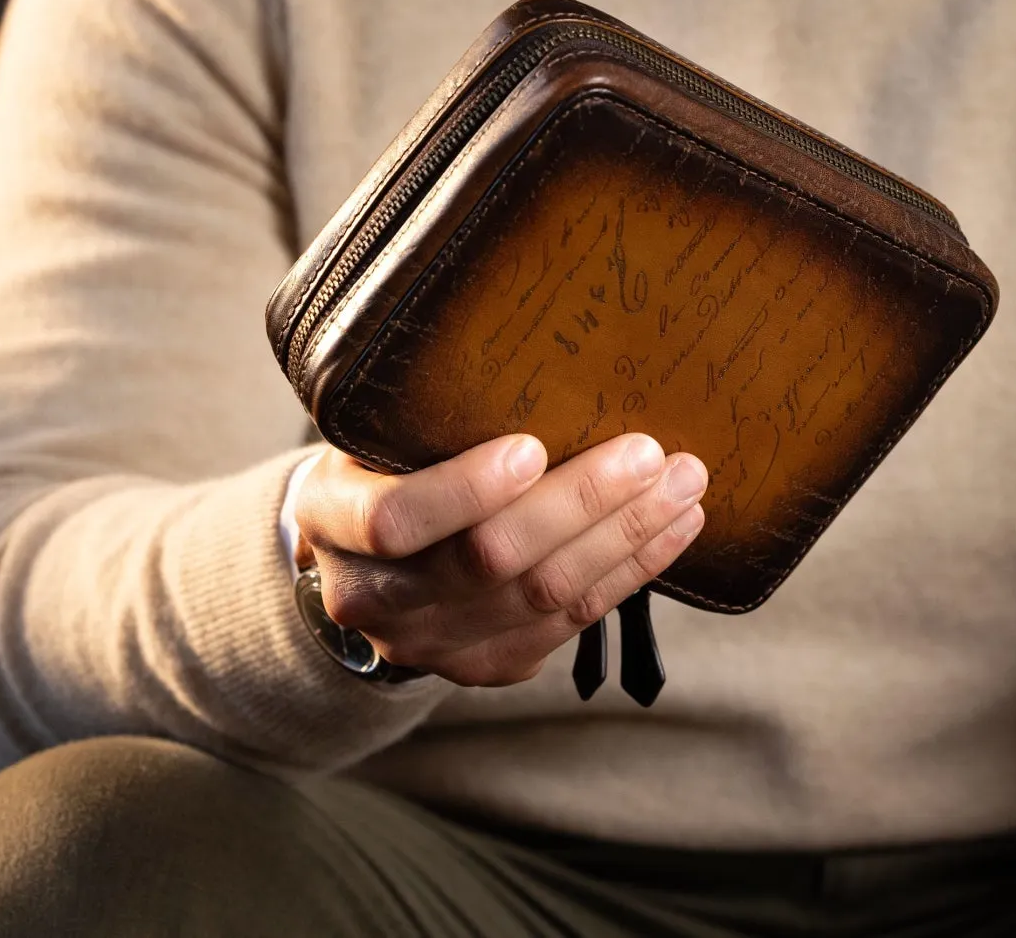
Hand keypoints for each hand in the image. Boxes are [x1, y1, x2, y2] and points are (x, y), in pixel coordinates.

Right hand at [293, 433, 706, 686]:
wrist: (363, 553)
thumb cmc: (384, 462)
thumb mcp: (376, 429)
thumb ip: (428, 411)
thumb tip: (548, 350)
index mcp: (333, 521)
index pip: (395, 520)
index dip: (466, 490)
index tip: (532, 446)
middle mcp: (373, 596)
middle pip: (488, 560)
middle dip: (580, 504)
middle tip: (648, 454)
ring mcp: (428, 643)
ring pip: (542, 597)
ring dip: (625, 538)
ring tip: (682, 487)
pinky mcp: (484, 665)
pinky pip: (569, 625)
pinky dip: (630, 574)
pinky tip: (673, 531)